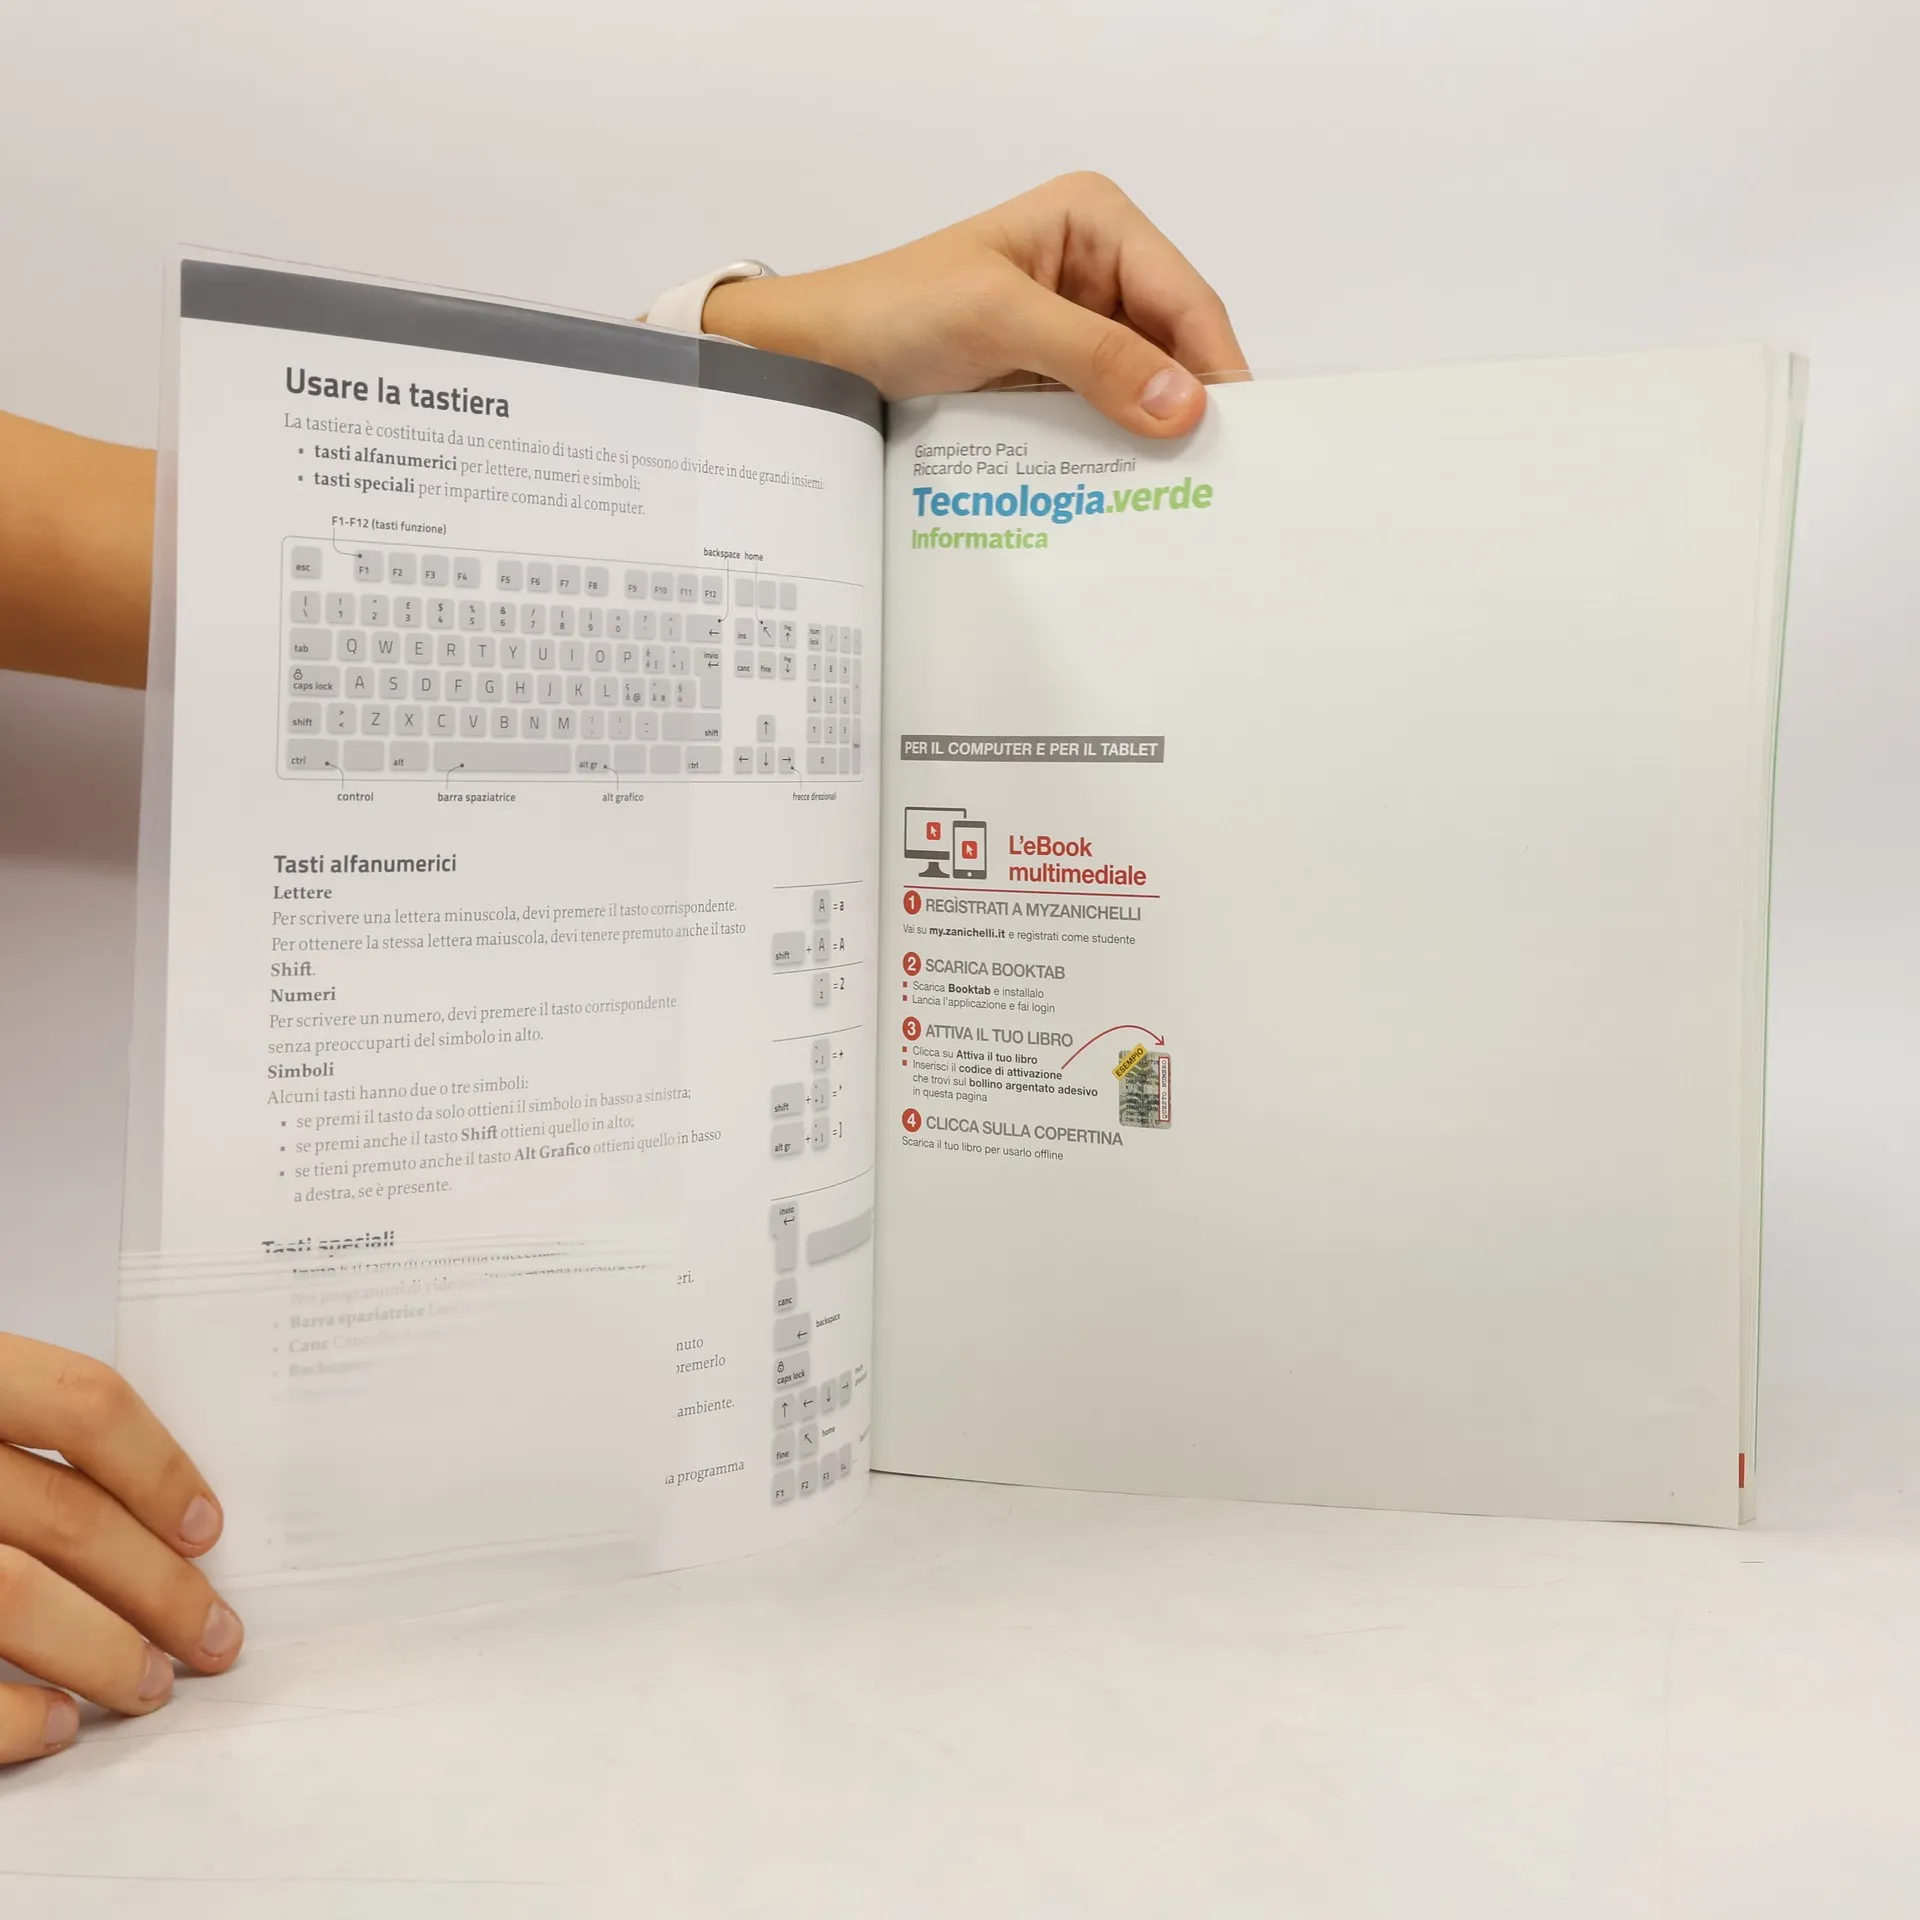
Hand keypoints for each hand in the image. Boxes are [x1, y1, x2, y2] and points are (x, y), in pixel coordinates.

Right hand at [0, 1334, 242, 1763]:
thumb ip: (19, 1432)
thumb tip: (154, 1514)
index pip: (83, 1404)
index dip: (159, 1468)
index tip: (207, 1530)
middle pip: (67, 1517)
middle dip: (159, 1588)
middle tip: (212, 1637)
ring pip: (15, 1597)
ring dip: (100, 1652)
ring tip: (147, 1685)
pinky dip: (5, 1714)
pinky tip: (52, 1725)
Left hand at [701, 173, 1245, 438]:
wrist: (820, 356)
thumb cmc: (895, 310)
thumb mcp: (1000, 320)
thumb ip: (1095, 357)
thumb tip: (1184, 405)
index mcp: (1096, 221)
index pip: (1184, 297)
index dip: (1215, 365)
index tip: (1234, 434)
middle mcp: (1097, 268)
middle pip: (1175, 344)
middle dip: (1189, 404)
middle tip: (1215, 477)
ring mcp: (1078, 328)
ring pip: (1145, 387)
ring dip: (1154, 434)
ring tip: (1179, 493)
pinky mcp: (1053, 379)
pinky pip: (1105, 415)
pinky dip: (1118, 448)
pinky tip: (1129, 486)